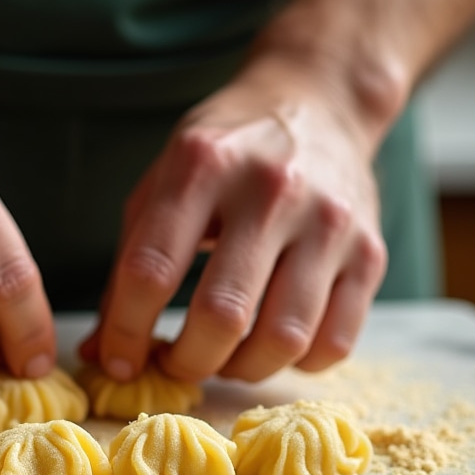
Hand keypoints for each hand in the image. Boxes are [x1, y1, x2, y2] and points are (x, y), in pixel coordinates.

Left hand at [82, 49, 389, 383]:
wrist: (318, 104)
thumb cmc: (226, 153)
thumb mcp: (162, 184)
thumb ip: (128, 266)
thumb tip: (104, 354)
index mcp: (203, 166)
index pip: (151, 271)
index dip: (127, 332)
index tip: (122, 361)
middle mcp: (271, 191)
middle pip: (222, 315)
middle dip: (187, 362)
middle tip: (177, 363)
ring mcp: (330, 222)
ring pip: (283, 339)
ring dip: (241, 370)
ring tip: (224, 356)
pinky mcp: (371, 252)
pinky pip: (334, 344)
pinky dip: (295, 364)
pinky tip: (273, 343)